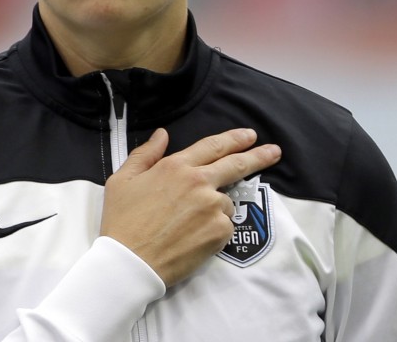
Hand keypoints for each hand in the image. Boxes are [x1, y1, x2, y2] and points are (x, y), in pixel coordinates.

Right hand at [99, 128, 280, 286]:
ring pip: (226, 201)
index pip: (213, 146)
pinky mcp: (219, 232)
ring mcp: (212, 207)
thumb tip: (162, 135)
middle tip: (274, 152)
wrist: (130, 261)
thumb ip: (145, 154)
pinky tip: (193, 237)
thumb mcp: (123, 179)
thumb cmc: (122, 221)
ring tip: (189, 224)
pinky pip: (225, 225)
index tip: (250, 136)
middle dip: (259, 156)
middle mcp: (199, 182)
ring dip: (217, 207)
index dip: (234, 139)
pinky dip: (215, 229)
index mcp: (176, 166)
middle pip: (237, 164)